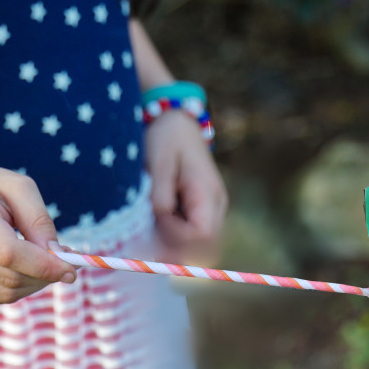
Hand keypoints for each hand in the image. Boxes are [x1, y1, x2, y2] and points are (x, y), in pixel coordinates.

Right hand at [0, 165, 77, 303]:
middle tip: (64, 264)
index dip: (43, 265)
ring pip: (4, 294)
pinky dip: (16, 288)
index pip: (7, 252)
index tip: (72, 269)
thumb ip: (39, 220)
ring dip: (33, 283)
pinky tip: (18, 268)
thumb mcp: (17, 187)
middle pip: (8, 277)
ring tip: (41, 263)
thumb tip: (57, 256)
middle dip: (44, 275)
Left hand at [145, 110, 228, 264]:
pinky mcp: (202, 211)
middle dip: (176, 246)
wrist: (176, 122)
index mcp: (209, 193)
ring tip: (155, 220)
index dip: (177, 236)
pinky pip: (192, 236)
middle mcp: (216, 206)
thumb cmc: (166, 138)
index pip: (202, 235)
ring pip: (198, 245)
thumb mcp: (159, 163)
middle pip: (204, 247)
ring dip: (174, 242)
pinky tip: (159, 219)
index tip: (156, 219)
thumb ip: (160, 194)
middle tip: (152, 230)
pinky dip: (174, 236)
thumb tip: (161, 219)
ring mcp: (211, 210)